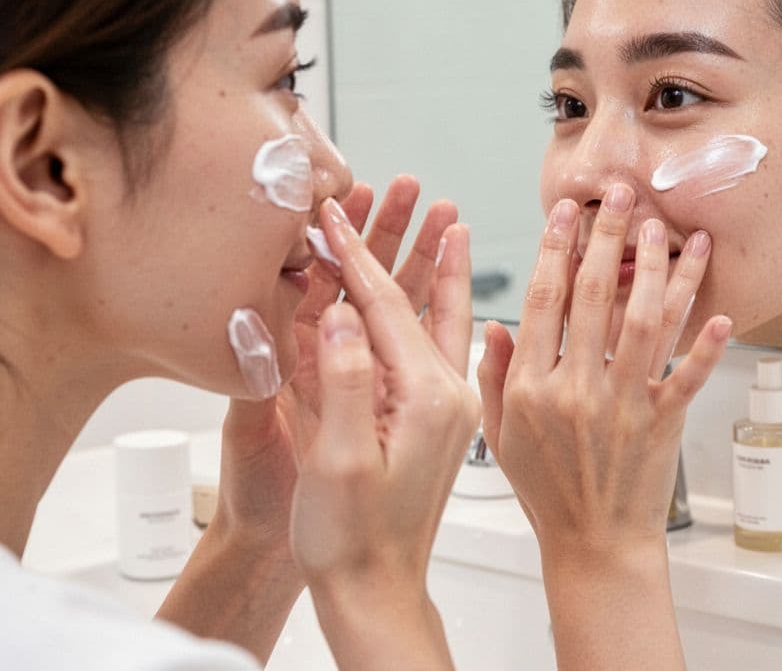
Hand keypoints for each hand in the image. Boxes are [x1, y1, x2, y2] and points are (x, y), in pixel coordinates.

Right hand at [290, 198, 477, 667]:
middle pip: (430, 300)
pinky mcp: (437, 421)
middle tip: (422, 192)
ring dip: (438, 270)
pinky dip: (429, 312)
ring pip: (442, 321)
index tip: (330, 211)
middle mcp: (447, 395)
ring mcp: (446, 408)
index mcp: (427, 397)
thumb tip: (339, 312)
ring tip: (451, 224)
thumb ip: (342, 381)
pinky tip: (435, 296)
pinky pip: (434, 351)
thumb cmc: (351, 537)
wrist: (376, 589)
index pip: (385, 305)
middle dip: (418, 243)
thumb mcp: (337, 460)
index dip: (353, 254)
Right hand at [477, 184, 730, 553]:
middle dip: (608, 237)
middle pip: (595, 296)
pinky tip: (722, 311)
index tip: (566, 212)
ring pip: (644, 322)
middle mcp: (576, 389)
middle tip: (620, 194)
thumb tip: (496, 324)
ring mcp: (622, 405)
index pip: (544, 300)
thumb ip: (492, 376)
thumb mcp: (497, 434)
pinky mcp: (663, 423)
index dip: (556, 248)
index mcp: (530, 387)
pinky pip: (688, 376)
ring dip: (659, 270)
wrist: (592, 546)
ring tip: (666, 229)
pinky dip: (709, 345)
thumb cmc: (546, 492)